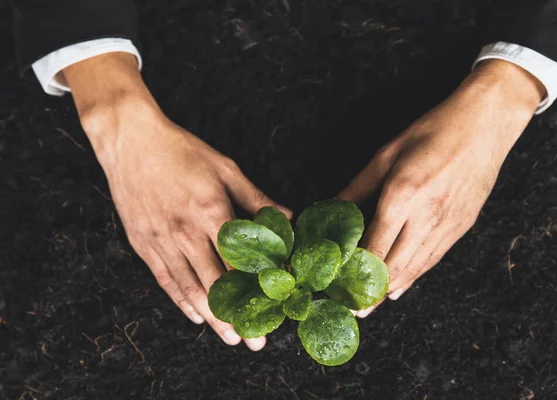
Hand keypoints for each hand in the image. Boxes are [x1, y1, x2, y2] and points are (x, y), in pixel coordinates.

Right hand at [64, 53, 290, 349]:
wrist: (132, 140)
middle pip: (213, 284)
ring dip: (209, 316)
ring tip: (227, 336)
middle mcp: (185, 232)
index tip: (270, 310)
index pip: (238, 261)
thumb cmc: (183, 151)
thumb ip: (257, 198)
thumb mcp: (226, 169)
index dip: (255, 289)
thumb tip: (288, 218)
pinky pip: (164, 279)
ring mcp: (161, 240)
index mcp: (211, 212)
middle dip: (234, 316)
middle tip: (251, 340)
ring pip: (188, 287)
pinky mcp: (143, 242)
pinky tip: (195, 315)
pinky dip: (179, 300)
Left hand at [338, 60, 544, 316]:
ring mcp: (448, 225)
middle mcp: (425, 217)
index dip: (356, 273)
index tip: (339, 288)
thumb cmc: (431, 133)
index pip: (374, 248)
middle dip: (372, 292)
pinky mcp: (463, 226)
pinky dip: (415, 276)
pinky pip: (435, 259)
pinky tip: (401, 287)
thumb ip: (356, 188)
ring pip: (416, 268)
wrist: (484, 124)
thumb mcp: (385, 156)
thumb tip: (331, 208)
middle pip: (395, 267)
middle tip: (354, 308)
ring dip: (392, 289)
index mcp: (402, 197)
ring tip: (372, 304)